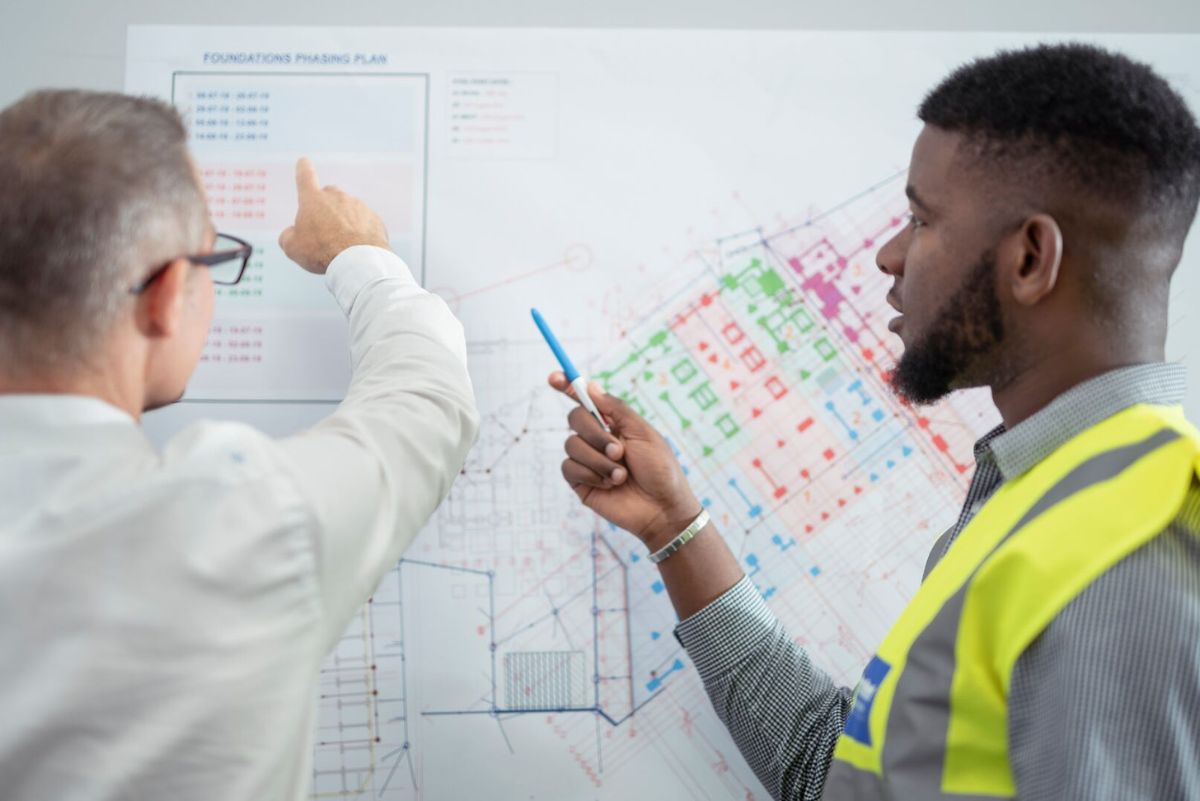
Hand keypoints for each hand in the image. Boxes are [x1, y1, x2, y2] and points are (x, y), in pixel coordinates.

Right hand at [278, 158, 389, 273]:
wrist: (358, 260)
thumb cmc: (322, 251)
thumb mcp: (293, 247)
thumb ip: (288, 236)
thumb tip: (291, 234)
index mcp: (313, 200)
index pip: (306, 177)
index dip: (303, 170)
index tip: (304, 162)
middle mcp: (337, 197)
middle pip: (329, 196)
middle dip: (325, 209)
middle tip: (324, 231)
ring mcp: (358, 206)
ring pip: (348, 211)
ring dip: (344, 223)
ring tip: (342, 245)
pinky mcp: (374, 218)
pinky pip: (364, 223)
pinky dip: (360, 232)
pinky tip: (357, 247)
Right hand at [550, 372, 701, 550]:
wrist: (662, 508)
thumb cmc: (660, 469)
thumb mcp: (643, 432)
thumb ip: (615, 408)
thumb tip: (590, 385)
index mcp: (613, 423)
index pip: (585, 400)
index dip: (567, 386)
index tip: (553, 378)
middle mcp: (597, 439)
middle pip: (574, 419)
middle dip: (595, 434)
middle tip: (619, 451)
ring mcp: (587, 460)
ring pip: (571, 445)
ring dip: (598, 460)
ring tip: (621, 475)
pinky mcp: (580, 482)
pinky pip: (569, 468)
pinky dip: (591, 474)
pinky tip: (609, 485)